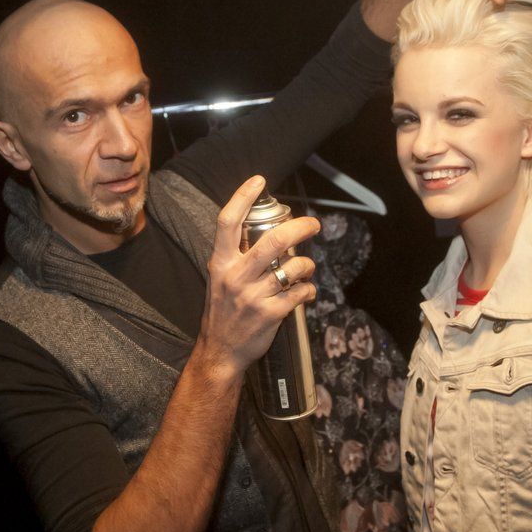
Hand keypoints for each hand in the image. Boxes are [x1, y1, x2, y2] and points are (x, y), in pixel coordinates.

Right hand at [196, 176, 317, 377]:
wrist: (220, 351)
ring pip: (293, 267)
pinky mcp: (270, 314)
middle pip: (272, 241)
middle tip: (313, 225)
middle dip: (299, 228)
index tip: (259, 180)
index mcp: (221, 262)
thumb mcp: (219, 278)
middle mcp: (236, 276)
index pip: (228, 222)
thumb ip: (236, 255)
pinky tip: (306, 291)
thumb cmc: (223, 310)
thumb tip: (266, 230)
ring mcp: (253, 296)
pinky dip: (308, 289)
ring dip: (306, 265)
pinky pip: (300, 293)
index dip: (243, 197)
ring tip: (306, 267)